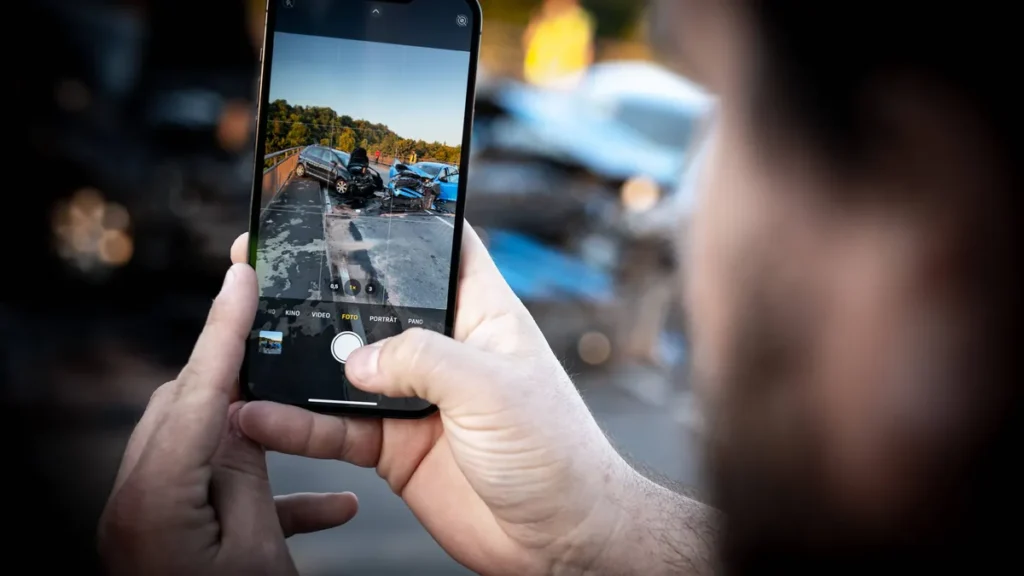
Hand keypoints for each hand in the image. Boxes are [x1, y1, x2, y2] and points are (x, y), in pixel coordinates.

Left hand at [98, 264, 358, 575]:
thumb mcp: (257, 550)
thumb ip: (243, 472)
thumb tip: (241, 416)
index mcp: (155, 498)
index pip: (197, 387)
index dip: (223, 325)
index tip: (241, 271)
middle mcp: (139, 502)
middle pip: (188, 409)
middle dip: (237, 378)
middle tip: (282, 348)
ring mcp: (151, 523)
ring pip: (204, 449)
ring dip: (258, 441)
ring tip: (307, 426)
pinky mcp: (170, 541)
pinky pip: (215, 498)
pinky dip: (264, 493)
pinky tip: (328, 506)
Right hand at [231, 227, 636, 574]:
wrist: (559, 538)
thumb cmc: (557, 452)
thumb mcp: (492, 388)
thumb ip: (422, 361)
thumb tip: (357, 360)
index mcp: (481, 315)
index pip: (442, 249)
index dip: (401, 223)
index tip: (348, 205)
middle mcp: (444, 350)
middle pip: (374, 307)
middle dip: (324, 293)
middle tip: (267, 274)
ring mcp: (416, 397)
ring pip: (343, 370)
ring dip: (297, 363)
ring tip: (247, 349)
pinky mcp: (395, 445)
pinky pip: (336, 429)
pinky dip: (299, 425)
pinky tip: (264, 418)